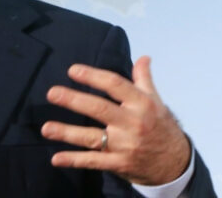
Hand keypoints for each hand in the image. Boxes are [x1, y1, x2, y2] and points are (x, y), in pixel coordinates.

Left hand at [40, 56, 190, 185]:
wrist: (175, 163)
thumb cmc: (160, 126)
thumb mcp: (156, 101)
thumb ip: (144, 79)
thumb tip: (143, 57)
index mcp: (142, 104)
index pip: (115, 85)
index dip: (93, 76)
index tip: (73, 70)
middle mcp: (133, 123)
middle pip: (100, 109)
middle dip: (74, 101)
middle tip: (52, 93)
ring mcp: (125, 146)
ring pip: (92, 137)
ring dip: (67, 133)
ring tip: (46, 128)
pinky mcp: (119, 164)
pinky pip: (93, 162)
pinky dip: (74, 160)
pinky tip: (56, 158)